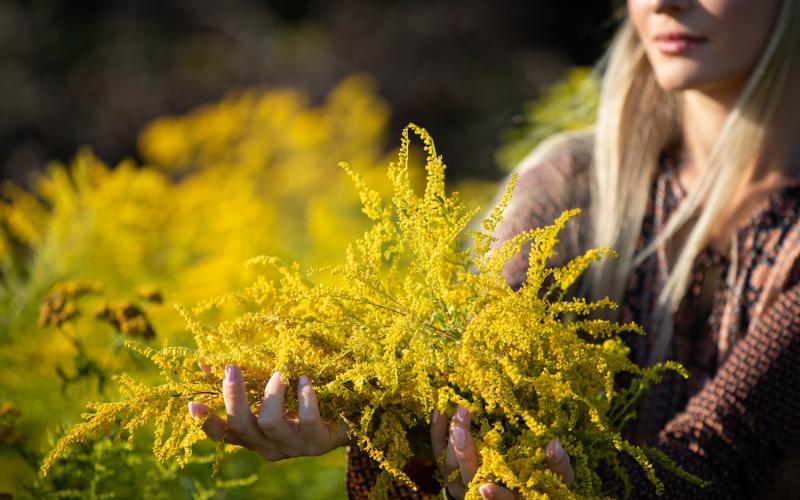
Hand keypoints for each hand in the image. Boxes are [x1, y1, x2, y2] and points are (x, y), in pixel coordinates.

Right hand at [187, 364, 348, 460]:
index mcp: (254, 435)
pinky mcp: (318, 443)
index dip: (206, 421)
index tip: (192, 402)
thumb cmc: (305, 400)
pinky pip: (307, 420)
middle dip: (233, 395)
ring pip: (270, 422)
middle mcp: (269, 445)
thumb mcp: (272, 391)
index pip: (223, 434)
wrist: (352, 417)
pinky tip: (305, 380)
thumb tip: (208, 362)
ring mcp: (293, 447)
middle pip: (241, 425)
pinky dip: (304, 397)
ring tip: (281, 373)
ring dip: (272, 392)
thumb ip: (246, 380)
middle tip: (232, 367)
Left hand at [430, 406, 574, 498]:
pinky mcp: (452, 474)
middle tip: (464, 420)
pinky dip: (437, 434)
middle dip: (464, 451)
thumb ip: (559, 466)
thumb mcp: (559, 479)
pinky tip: (439, 411)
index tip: (485, 488)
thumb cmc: (544, 482)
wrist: (519, 487)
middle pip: (469, 478)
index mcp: (512, 498)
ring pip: (450, 466)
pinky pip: (438, 455)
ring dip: (451, 437)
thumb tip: (554, 444)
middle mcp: (482, 495)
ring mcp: (463, 486)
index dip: (496, 497)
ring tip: (458, 409)